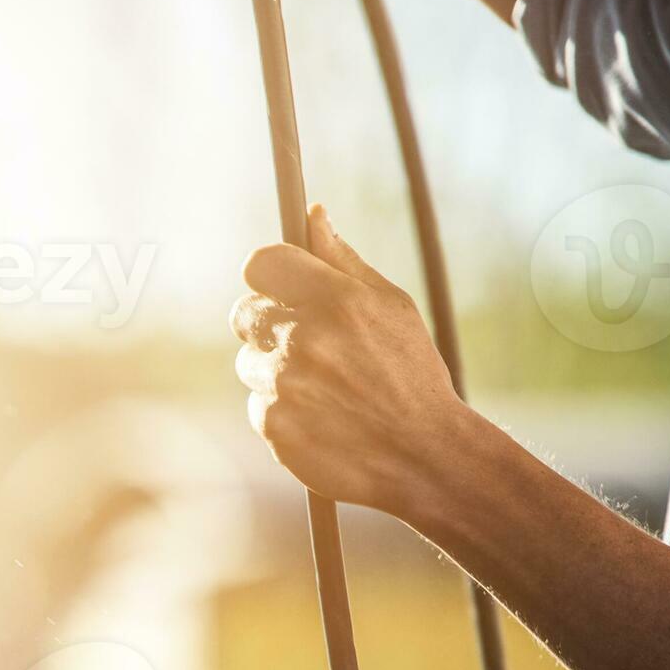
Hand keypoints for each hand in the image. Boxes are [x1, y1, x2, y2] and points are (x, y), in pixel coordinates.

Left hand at [231, 206, 477, 519]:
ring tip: (323, 389)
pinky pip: (256, 404)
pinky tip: (318, 418)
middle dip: (267, 324)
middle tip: (305, 344)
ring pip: (247, 362)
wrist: (425, 456)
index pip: (262, 263)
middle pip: (244, 312)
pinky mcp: (273, 424)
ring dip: (273, 372)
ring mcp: (284, 383)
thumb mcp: (391, 307)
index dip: (269, 275)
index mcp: (337, 300)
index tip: (280, 288)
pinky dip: (280, 411)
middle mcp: (304, 338)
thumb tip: (312, 213)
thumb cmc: (411, 374)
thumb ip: (343, 261)